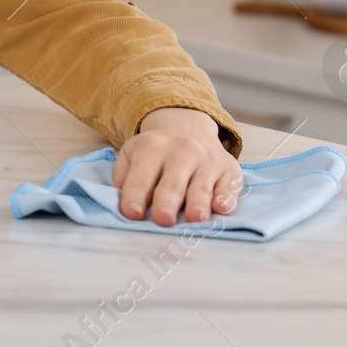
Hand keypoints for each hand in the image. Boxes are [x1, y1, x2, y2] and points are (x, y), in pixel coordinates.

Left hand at [111, 107, 241, 225]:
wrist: (188, 127)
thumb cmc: (156, 151)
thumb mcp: (132, 154)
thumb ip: (123, 175)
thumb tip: (117, 197)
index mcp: (152, 148)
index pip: (141, 177)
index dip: (135, 195)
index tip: (132, 214)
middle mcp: (182, 151)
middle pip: (172, 183)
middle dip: (167, 201)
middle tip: (162, 219)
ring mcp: (208, 161)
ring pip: (202, 186)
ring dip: (198, 202)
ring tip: (194, 218)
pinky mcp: (229, 170)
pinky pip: (229, 186)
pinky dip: (225, 197)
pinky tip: (221, 208)